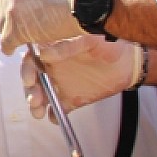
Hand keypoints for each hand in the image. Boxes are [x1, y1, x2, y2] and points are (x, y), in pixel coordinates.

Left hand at [0, 0, 91, 51]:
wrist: (82, 2)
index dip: (3, 1)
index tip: (11, 10)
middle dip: (8, 18)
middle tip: (22, 24)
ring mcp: (9, 10)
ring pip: (2, 27)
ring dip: (12, 32)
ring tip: (27, 34)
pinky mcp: (15, 30)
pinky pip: (5, 44)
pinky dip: (9, 48)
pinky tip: (14, 49)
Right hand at [21, 35, 144, 118]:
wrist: (129, 61)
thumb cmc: (109, 44)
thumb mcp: (89, 39)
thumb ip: (67, 46)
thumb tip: (44, 53)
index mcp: (53, 50)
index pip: (32, 60)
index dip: (27, 70)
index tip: (29, 79)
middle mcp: (53, 68)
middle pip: (33, 81)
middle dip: (30, 91)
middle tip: (35, 100)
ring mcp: (61, 85)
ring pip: (42, 96)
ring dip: (37, 105)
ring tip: (38, 112)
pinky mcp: (71, 99)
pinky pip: (57, 109)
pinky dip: (53, 116)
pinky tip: (54, 118)